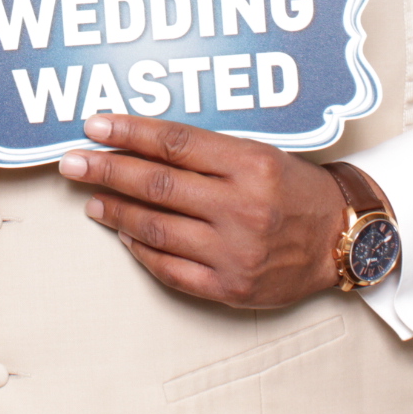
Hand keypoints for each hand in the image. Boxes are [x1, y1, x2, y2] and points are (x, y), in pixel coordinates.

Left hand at [57, 114, 347, 308]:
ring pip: (156, 228)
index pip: (175, 142)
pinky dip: (141, 249)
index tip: (94, 125)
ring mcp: (235, 251)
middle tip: (72, 161)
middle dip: (106, 170)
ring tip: (90, 197)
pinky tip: (124, 233)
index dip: (129, 133)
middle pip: (156, 184)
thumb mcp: (260, 152)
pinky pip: (170, 268)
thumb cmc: (294, 189)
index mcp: (251, 164)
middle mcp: (242, 207)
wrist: (340, 239)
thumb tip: (139, 144)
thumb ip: (206, 150)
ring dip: (115, 210)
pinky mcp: (230, 287)